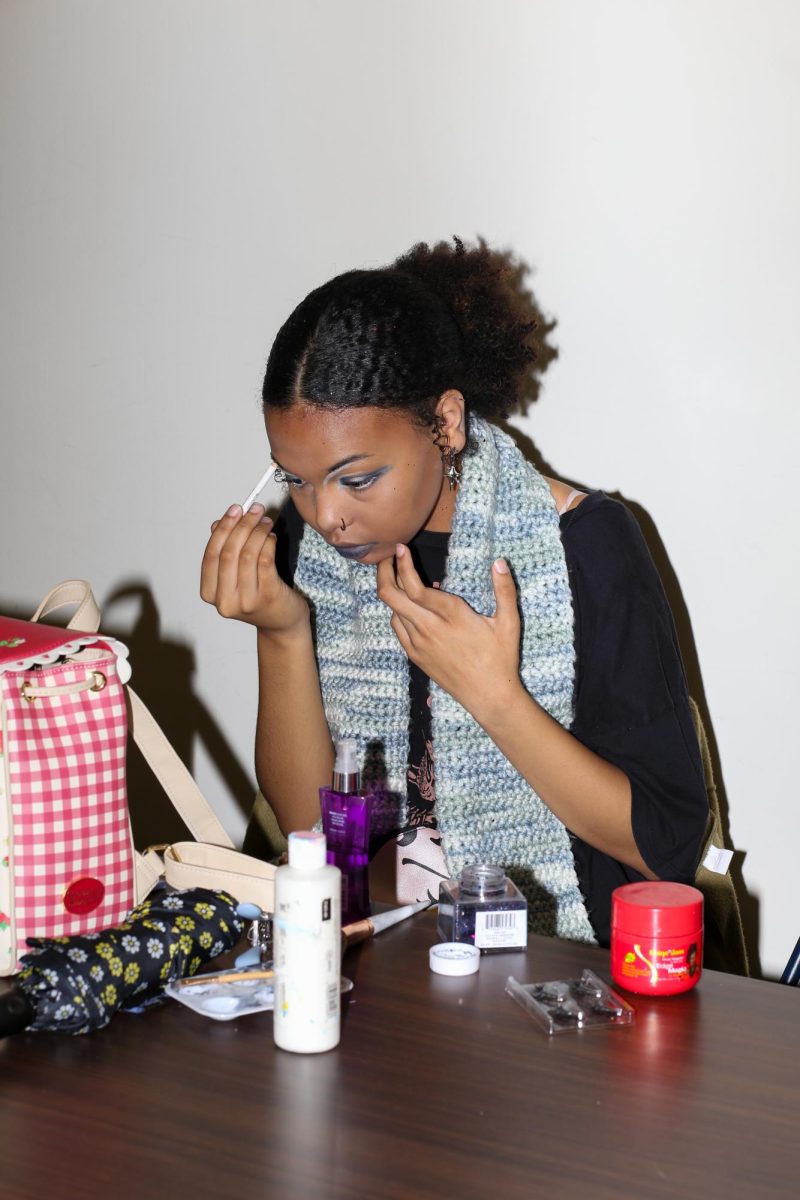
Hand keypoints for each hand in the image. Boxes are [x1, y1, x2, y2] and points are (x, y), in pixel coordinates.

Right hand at [201, 504, 308, 634]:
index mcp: (210, 594)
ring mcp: (247, 601)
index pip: (211, 555)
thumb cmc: (257, 597)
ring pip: (248, 555)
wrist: (281, 623)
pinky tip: (271, 536)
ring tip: (265, 521)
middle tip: (253, 509)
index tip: (234, 511)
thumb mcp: (234, 576)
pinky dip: (268, 543)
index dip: (223, 529)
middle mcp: (225, 601)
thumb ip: (224, 552)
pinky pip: (265, 560)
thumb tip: (218, 524)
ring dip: (257, 531)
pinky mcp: (268, 596)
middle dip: (241, 526)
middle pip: (229, 553)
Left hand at [376, 545, 523, 720]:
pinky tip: (407, 605)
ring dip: (391, 591)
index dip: (403, 564)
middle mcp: (429, 628)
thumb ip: (504, 590)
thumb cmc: (501, 658)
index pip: (415, 585)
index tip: (400, 547)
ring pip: (393, 611)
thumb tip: (500, 562)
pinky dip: (397, 612)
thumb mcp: (509, 623)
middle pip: (392, 595)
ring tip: (396, 575)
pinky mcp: (415, 656)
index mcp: (451, 615)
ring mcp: (419, 644)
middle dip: (384, 571)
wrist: (488, 696)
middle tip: (388, 556)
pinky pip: (397, 628)